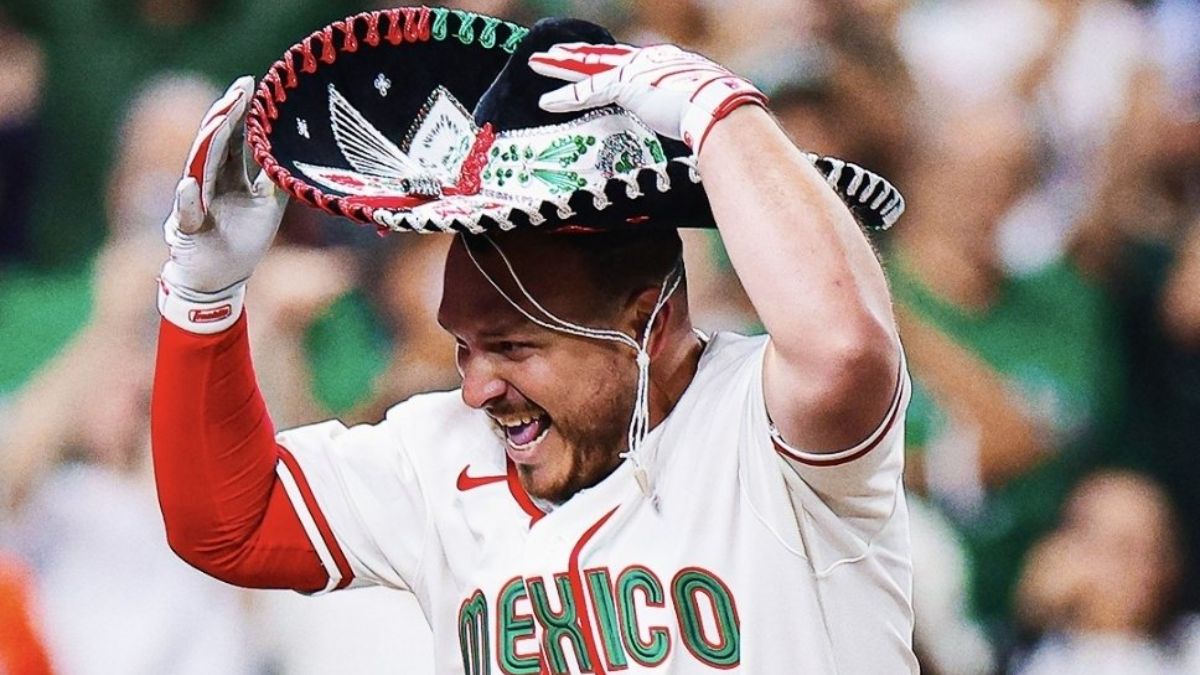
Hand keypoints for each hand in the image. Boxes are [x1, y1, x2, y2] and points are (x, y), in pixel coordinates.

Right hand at [158, 76, 286, 332]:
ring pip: (200, 169)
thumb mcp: (269, 207)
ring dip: (209, 144)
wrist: (221, 280)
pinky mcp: (188, 230)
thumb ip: (277, 180)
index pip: (233, 138)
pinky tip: (189, 183)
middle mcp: (209, 183)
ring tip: (219, 117)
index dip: (240, 113)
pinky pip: (186, 213)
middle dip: (226, 117)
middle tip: (238, 89)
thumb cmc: (243, 241)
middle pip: (216, 144)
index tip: (250, 83)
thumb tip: (297, 154)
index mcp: (228, 176)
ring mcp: (196, 204)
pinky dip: (187, 199)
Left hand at [529, 42, 765, 154]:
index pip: (630, 60)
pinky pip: (587, 91)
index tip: (596, 61)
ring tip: (538, 63)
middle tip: (556, 51)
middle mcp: (650, 60)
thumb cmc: (721, 116)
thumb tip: (698, 139)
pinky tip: (545, 101)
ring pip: (590, 65)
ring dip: (562, 65)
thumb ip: (690, 118)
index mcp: (668, 64)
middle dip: (579, 54)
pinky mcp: (626, 86)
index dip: (609, 61)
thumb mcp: (702, 112)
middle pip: (605, 55)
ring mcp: (637, 71)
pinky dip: (565, 97)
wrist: (721, 108)